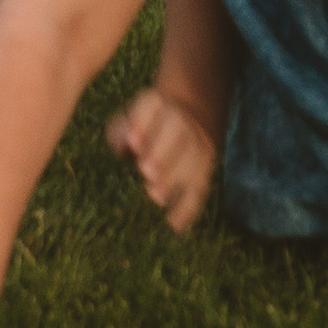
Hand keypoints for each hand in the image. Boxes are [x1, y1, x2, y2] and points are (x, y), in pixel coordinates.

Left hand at [104, 85, 218, 232]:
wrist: (186, 120)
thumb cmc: (144, 128)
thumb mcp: (128, 122)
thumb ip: (121, 132)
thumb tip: (125, 146)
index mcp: (158, 103)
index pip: (151, 106)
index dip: (143, 123)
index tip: (133, 143)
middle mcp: (183, 120)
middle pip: (177, 132)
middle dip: (163, 153)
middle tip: (147, 172)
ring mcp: (199, 143)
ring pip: (193, 157)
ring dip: (176, 178)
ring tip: (156, 196)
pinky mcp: (206, 168)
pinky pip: (201, 186)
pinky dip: (189, 207)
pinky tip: (175, 224)